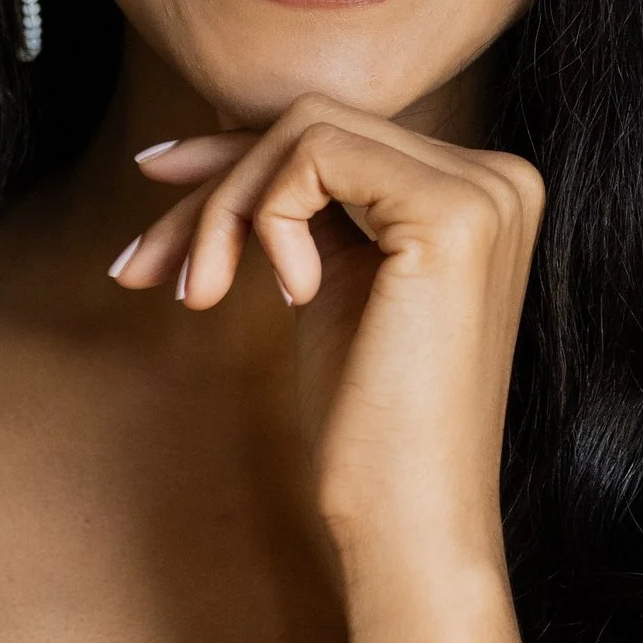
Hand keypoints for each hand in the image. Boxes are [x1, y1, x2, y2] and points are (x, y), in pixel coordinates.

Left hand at [114, 95, 542, 577]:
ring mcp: (484, 190)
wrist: (409, 519)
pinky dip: (264, 220)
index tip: (153, 186)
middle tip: (143, 265)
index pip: (334, 135)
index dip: (232, 157)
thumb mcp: (326, 283)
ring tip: (198, 291)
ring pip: (303, 132)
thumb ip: (304, 205)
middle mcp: (499, 177)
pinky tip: (289, 297)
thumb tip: (216, 130)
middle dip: (212, 186)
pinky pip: (311, 157)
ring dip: (224, 208)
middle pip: (312, 123)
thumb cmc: (366, 425)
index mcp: (477, 192)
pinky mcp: (453, 214)